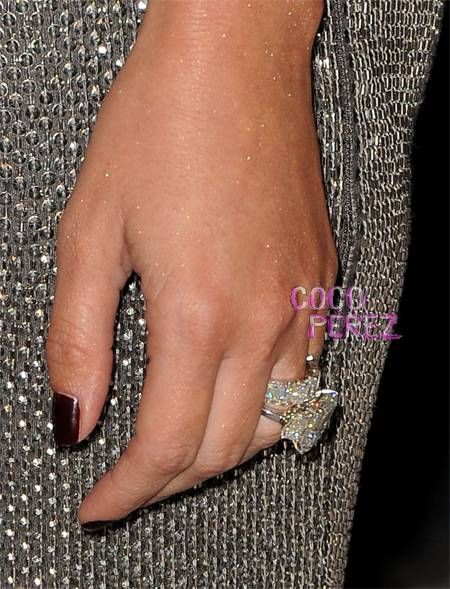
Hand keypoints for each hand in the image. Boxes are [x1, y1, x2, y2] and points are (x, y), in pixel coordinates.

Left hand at [45, 0, 336, 528]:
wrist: (235, 59)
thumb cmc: (160, 125)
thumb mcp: (90, 230)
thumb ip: (78, 338)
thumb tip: (73, 416)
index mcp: (198, 311)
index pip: (165, 446)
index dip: (126, 492)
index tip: (97, 505)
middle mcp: (263, 318)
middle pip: (223, 448)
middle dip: (169, 481)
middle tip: (129, 479)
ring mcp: (301, 301)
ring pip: (275, 423)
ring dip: (221, 449)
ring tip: (179, 443)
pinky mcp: (319, 280)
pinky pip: (305, 374)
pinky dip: (264, 405)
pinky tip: (233, 388)